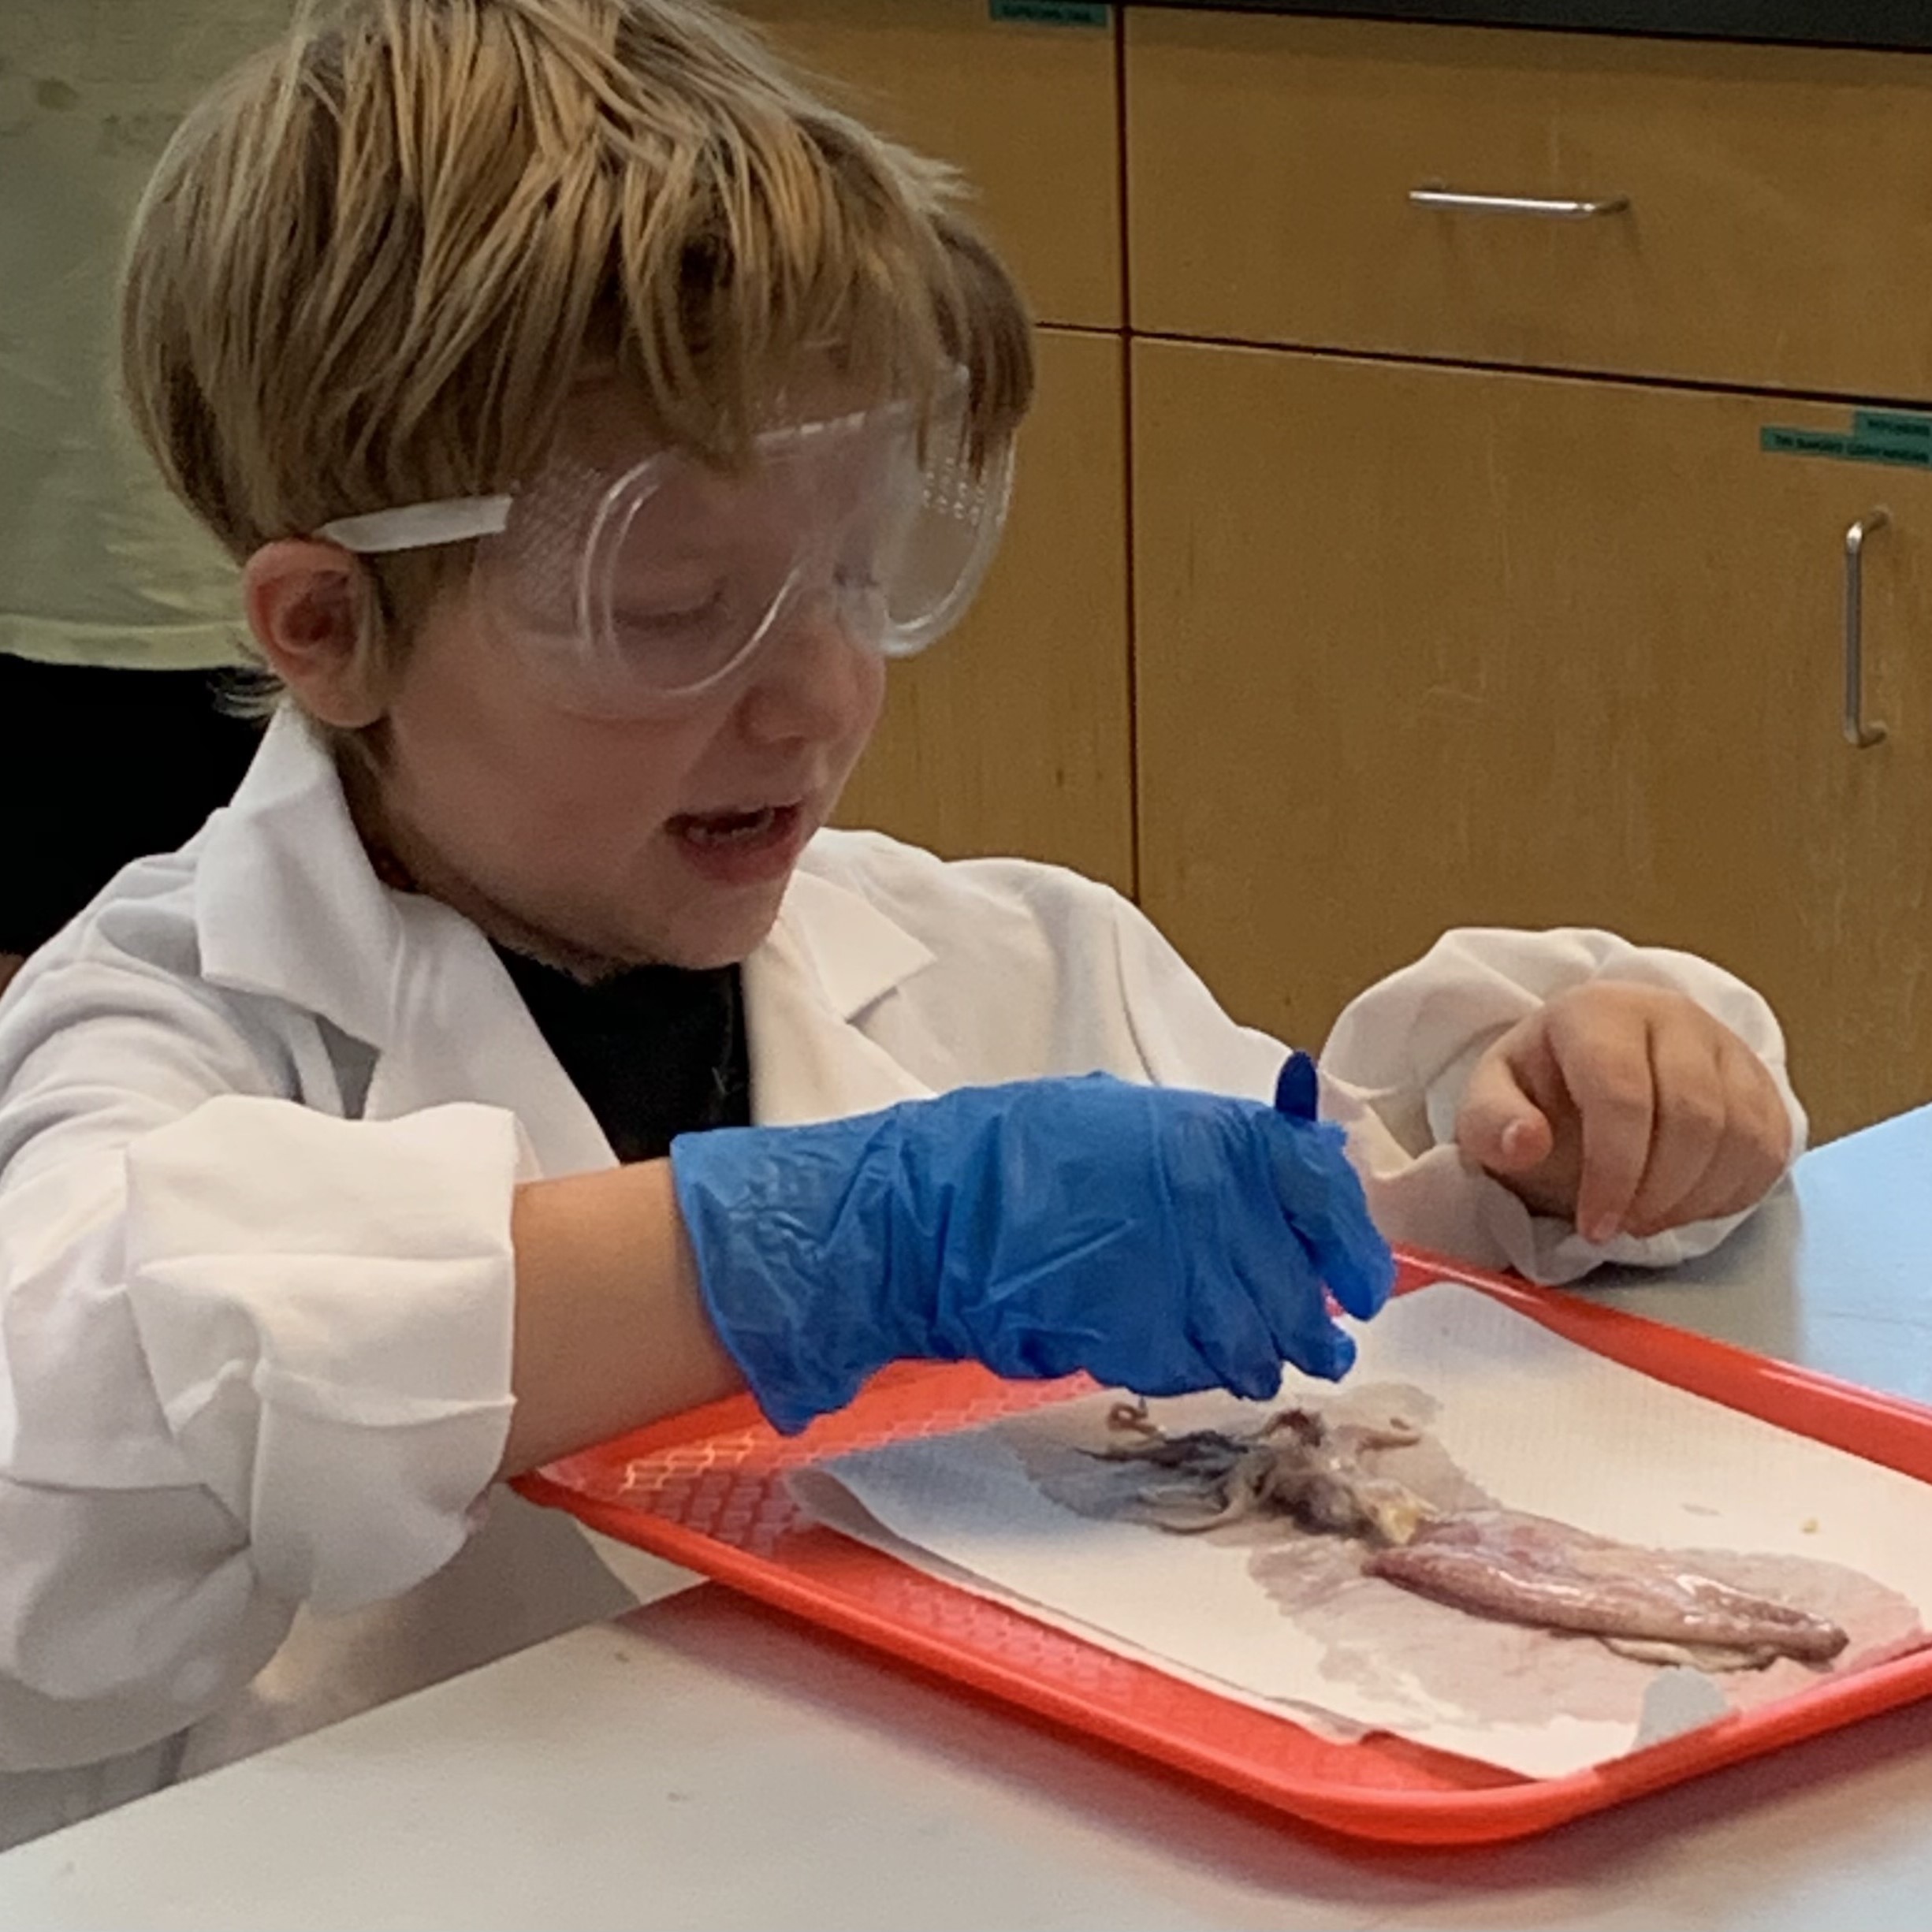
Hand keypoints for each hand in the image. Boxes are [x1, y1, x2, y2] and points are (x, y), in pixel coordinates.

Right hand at [670, 1074, 1395, 1432]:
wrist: (924, 1212)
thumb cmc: (1016, 1158)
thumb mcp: (1123, 1121)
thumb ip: (1217, 1148)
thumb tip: (1311, 1162)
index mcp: (1203, 1133)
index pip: (1319, 1185)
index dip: (1353, 1243)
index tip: (1363, 1285)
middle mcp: (1198, 1197)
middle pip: (1294, 1285)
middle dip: (1311, 1327)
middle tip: (1319, 1348)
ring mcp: (1163, 1268)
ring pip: (1248, 1339)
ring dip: (1256, 1359)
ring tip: (1253, 1364)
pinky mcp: (1126, 1331)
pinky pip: (1186, 1367)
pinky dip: (1188, 1370)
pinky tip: (1167, 1355)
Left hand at [1454, 984, 1791, 1242]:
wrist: (1588, 1071)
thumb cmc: (1539, 1091)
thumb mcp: (1492, 1102)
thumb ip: (1492, 1123)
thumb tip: (1525, 1144)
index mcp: (1597, 1012)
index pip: (1621, 1094)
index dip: (1614, 1171)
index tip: (1596, 1227)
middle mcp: (1671, 1014)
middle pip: (1693, 1116)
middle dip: (1659, 1191)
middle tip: (1625, 1228)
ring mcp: (1725, 1044)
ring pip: (1740, 1133)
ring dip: (1696, 1198)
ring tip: (1648, 1219)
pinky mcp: (1760, 1080)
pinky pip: (1769, 1146)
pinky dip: (1732, 1193)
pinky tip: (1686, 1205)